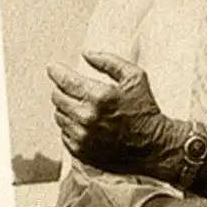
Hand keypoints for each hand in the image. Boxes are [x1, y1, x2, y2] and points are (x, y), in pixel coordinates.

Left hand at [47, 51, 171, 173]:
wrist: (153, 146)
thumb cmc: (145, 110)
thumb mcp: (134, 77)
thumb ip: (109, 62)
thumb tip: (86, 54)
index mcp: (99, 97)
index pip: (65, 81)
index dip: (57, 72)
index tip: (53, 68)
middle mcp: (87, 118)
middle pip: (58, 98)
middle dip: (62, 89)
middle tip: (72, 88)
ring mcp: (82, 136)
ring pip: (59, 115)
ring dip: (67, 108)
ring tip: (83, 107)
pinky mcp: (81, 152)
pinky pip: (64, 133)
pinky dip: (71, 126)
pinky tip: (86, 124)